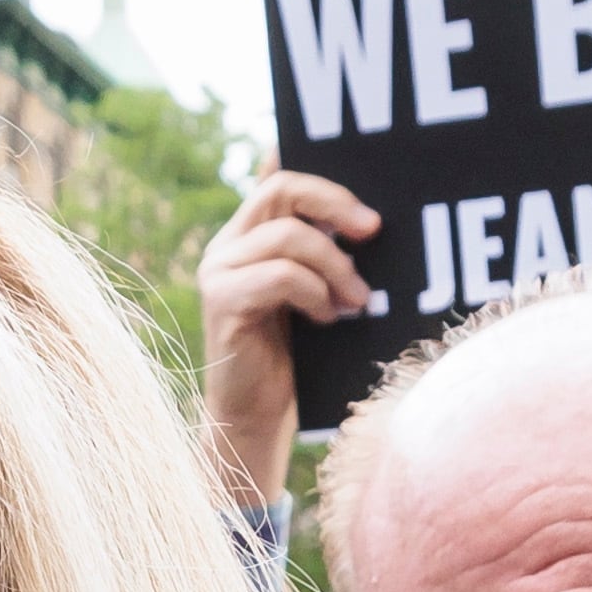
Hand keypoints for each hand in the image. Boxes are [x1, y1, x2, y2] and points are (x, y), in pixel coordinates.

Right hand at [195, 169, 379, 506]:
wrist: (257, 418)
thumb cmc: (296, 359)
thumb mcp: (317, 296)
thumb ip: (325, 256)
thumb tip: (373, 219)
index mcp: (248, 237)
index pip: (278, 178)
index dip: (320, 174)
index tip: (364, 201)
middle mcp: (226, 246)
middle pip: (281, 190)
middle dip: (335, 204)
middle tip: (373, 231)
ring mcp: (218, 271)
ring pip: (288, 235)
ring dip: (335, 266)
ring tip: (357, 302)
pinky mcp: (222, 301)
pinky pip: (280, 275)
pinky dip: (314, 293)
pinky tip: (327, 319)